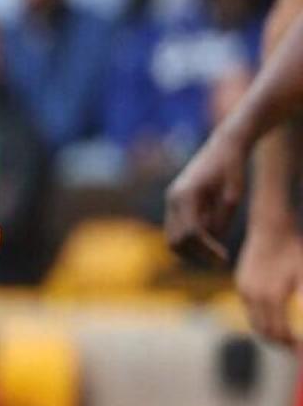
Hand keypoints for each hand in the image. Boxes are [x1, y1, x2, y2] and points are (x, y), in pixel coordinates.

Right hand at [164, 130, 248, 267]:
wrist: (224, 145)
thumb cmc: (232, 167)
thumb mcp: (233, 195)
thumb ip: (221, 219)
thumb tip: (213, 240)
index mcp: (185, 196)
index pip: (190, 234)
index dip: (207, 250)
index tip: (225, 259)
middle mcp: (172, 199)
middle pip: (175, 240)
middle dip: (196, 255)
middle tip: (219, 261)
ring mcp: (172, 200)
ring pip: (173, 237)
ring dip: (192, 248)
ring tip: (216, 253)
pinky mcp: (176, 201)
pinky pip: (179, 228)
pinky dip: (193, 238)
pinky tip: (213, 238)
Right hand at [240, 223, 302, 350]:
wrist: (271, 229)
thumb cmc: (295, 251)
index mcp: (272, 296)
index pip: (278, 331)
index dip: (290, 344)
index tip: (301, 349)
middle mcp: (254, 296)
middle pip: (263, 331)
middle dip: (279, 343)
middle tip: (294, 347)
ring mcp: (245, 290)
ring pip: (254, 322)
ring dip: (268, 332)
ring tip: (285, 335)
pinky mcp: (241, 284)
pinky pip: (250, 309)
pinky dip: (261, 318)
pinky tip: (275, 315)